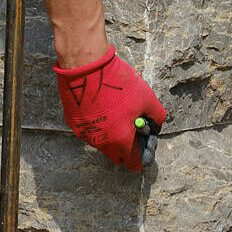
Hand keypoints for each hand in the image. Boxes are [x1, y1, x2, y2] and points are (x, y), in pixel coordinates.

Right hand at [53, 46, 167, 172]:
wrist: (87, 68)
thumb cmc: (118, 83)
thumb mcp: (147, 98)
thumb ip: (156, 116)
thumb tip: (156, 123)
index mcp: (120, 139)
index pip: (133, 163)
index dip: (142, 155)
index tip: (145, 144)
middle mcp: (101, 142)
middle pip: (117, 155)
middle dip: (127, 147)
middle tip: (133, 128)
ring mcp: (85, 134)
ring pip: (103, 143)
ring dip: (112, 134)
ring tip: (118, 111)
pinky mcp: (74, 124)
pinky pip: (91, 131)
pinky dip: (99, 124)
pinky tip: (102, 105)